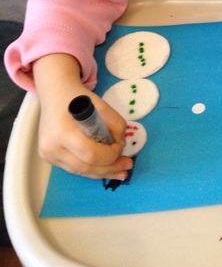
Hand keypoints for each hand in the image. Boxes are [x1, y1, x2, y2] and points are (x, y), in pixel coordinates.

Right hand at [33, 53, 131, 178]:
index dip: (110, 155)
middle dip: (110, 168)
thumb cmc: (79, 98)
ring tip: (121, 172)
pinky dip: (91, 168)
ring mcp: (48, 155)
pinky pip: (74, 168)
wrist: (54, 94)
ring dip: (102, 172)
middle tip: (128, 165)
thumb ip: (115, 125)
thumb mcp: (102, 106)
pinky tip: (106, 169)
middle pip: (85, 167)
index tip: (121, 146)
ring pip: (80, 171)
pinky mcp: (49, 158)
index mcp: (62, 132)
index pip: (90, 154)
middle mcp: (51, 147)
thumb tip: (121, 146)